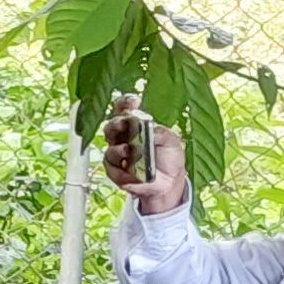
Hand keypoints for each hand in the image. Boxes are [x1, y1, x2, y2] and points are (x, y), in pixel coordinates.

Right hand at [101, 94, 188, 215]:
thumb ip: (162, 132)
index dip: (125, 103)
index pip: (124, 109)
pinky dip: (120, 171)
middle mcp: (123, 138)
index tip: (133, 102)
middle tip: (123, 124)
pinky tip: (129, 172)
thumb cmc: (169, 157)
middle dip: (116, 124)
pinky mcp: (116, 172)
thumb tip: (150, 128)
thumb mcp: (172, 141)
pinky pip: (112, 169)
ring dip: (117, 149)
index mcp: (135, 125)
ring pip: (110, 149)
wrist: (170, 182)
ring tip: (127, 150)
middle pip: (111, 126)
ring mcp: (117, 155)